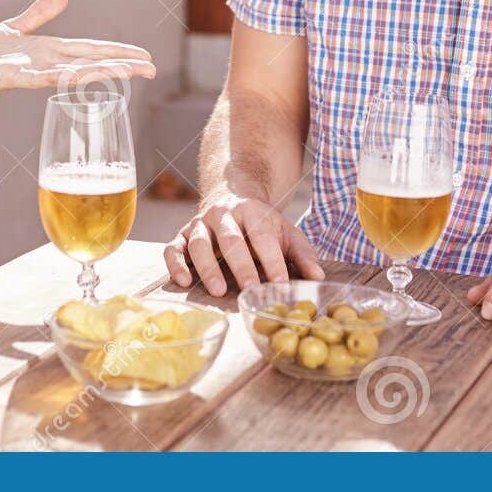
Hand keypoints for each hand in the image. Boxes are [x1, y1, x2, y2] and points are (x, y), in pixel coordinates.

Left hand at [0, 0, 156, 100]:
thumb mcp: (13, 28)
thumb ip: (38, 15)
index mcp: (49, 52)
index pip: (91, 51)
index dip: (118, 53)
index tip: (144, 56)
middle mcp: (46, 65)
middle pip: (91, 63)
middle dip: (121, 66)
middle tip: (152, 69)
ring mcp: (31, 74)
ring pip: (74, 73)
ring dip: (101, 72)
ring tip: (128, 71)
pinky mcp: (11, 78)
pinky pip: (38, 79)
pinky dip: (56, 78)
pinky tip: (73, 76)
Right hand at [164, 191, 324, 295]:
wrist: (231, 200)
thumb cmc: (261, 226)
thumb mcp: (285, 233)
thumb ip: (302, 254)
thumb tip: (318, 277)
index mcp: (252, 211)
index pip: (262, 236)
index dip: (272, 261)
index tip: (280, 285)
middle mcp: (223, 214)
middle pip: (231, 239)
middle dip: (241, 266)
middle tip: (250, 290)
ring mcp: (200, 224)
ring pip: (200, 243)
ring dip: (208, 267)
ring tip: (217, 291)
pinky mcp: (182, 235)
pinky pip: (173, 248)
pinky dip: (175, 264)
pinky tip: (183, 282)